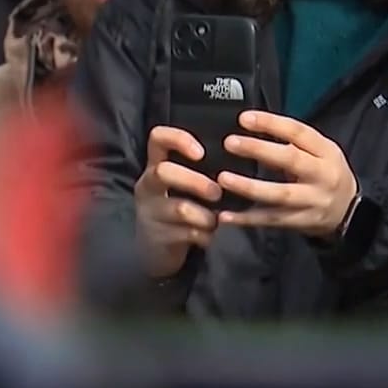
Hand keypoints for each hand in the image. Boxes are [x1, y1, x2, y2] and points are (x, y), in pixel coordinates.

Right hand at [134, 125, 222, 278]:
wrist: (153, 250)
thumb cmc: (175, 206)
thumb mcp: (177, 184)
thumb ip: (198, 168)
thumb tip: (238, 152)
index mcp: (154, 166)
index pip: (157, 138)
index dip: (178, 139)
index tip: (200, 152)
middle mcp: (148, 186)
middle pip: (163, 172)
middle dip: (195, 181)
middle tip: (217, 193)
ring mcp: (151, 213)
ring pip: (181, 208)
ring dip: (207, 214)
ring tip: (218, 219)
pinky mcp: (159, 238)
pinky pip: (189, 234)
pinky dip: (207, 234)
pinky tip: (213, 235)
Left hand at [214, 111, 358, 238]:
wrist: (349, 212)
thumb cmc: (327, 174)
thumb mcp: (321, 153)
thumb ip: (295, 143)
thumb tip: (255, 129)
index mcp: (326, 151)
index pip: (299, 132)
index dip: (271, 124)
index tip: (244, 119)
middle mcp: (322, 175)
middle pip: (290, 160)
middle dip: (258, 150)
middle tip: (231, 143)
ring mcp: (312, 200)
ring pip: (279, 194)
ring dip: (249, 187)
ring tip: (224, 179)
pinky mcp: (301, 222)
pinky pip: (272, 220)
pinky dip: (247, 219)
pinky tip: (226, 215)